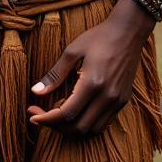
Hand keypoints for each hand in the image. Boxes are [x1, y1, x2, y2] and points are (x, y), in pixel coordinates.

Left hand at [28, 0, 152, 136]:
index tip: (32, 115)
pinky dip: (86, 124)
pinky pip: (103, 123)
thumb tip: (35, 92)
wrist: (128, 31)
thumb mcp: (72, 51)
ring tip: (57, 113)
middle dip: (55, 126)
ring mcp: (117, 101)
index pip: (66, 114)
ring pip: (91, 130)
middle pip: (78, 128)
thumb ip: (55, 74)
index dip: (46, 119)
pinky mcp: (123, 101)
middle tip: (40, 115)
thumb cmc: (99, 36)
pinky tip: (76, 111)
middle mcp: (107, 97)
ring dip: (71, 128)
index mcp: (92, 83)